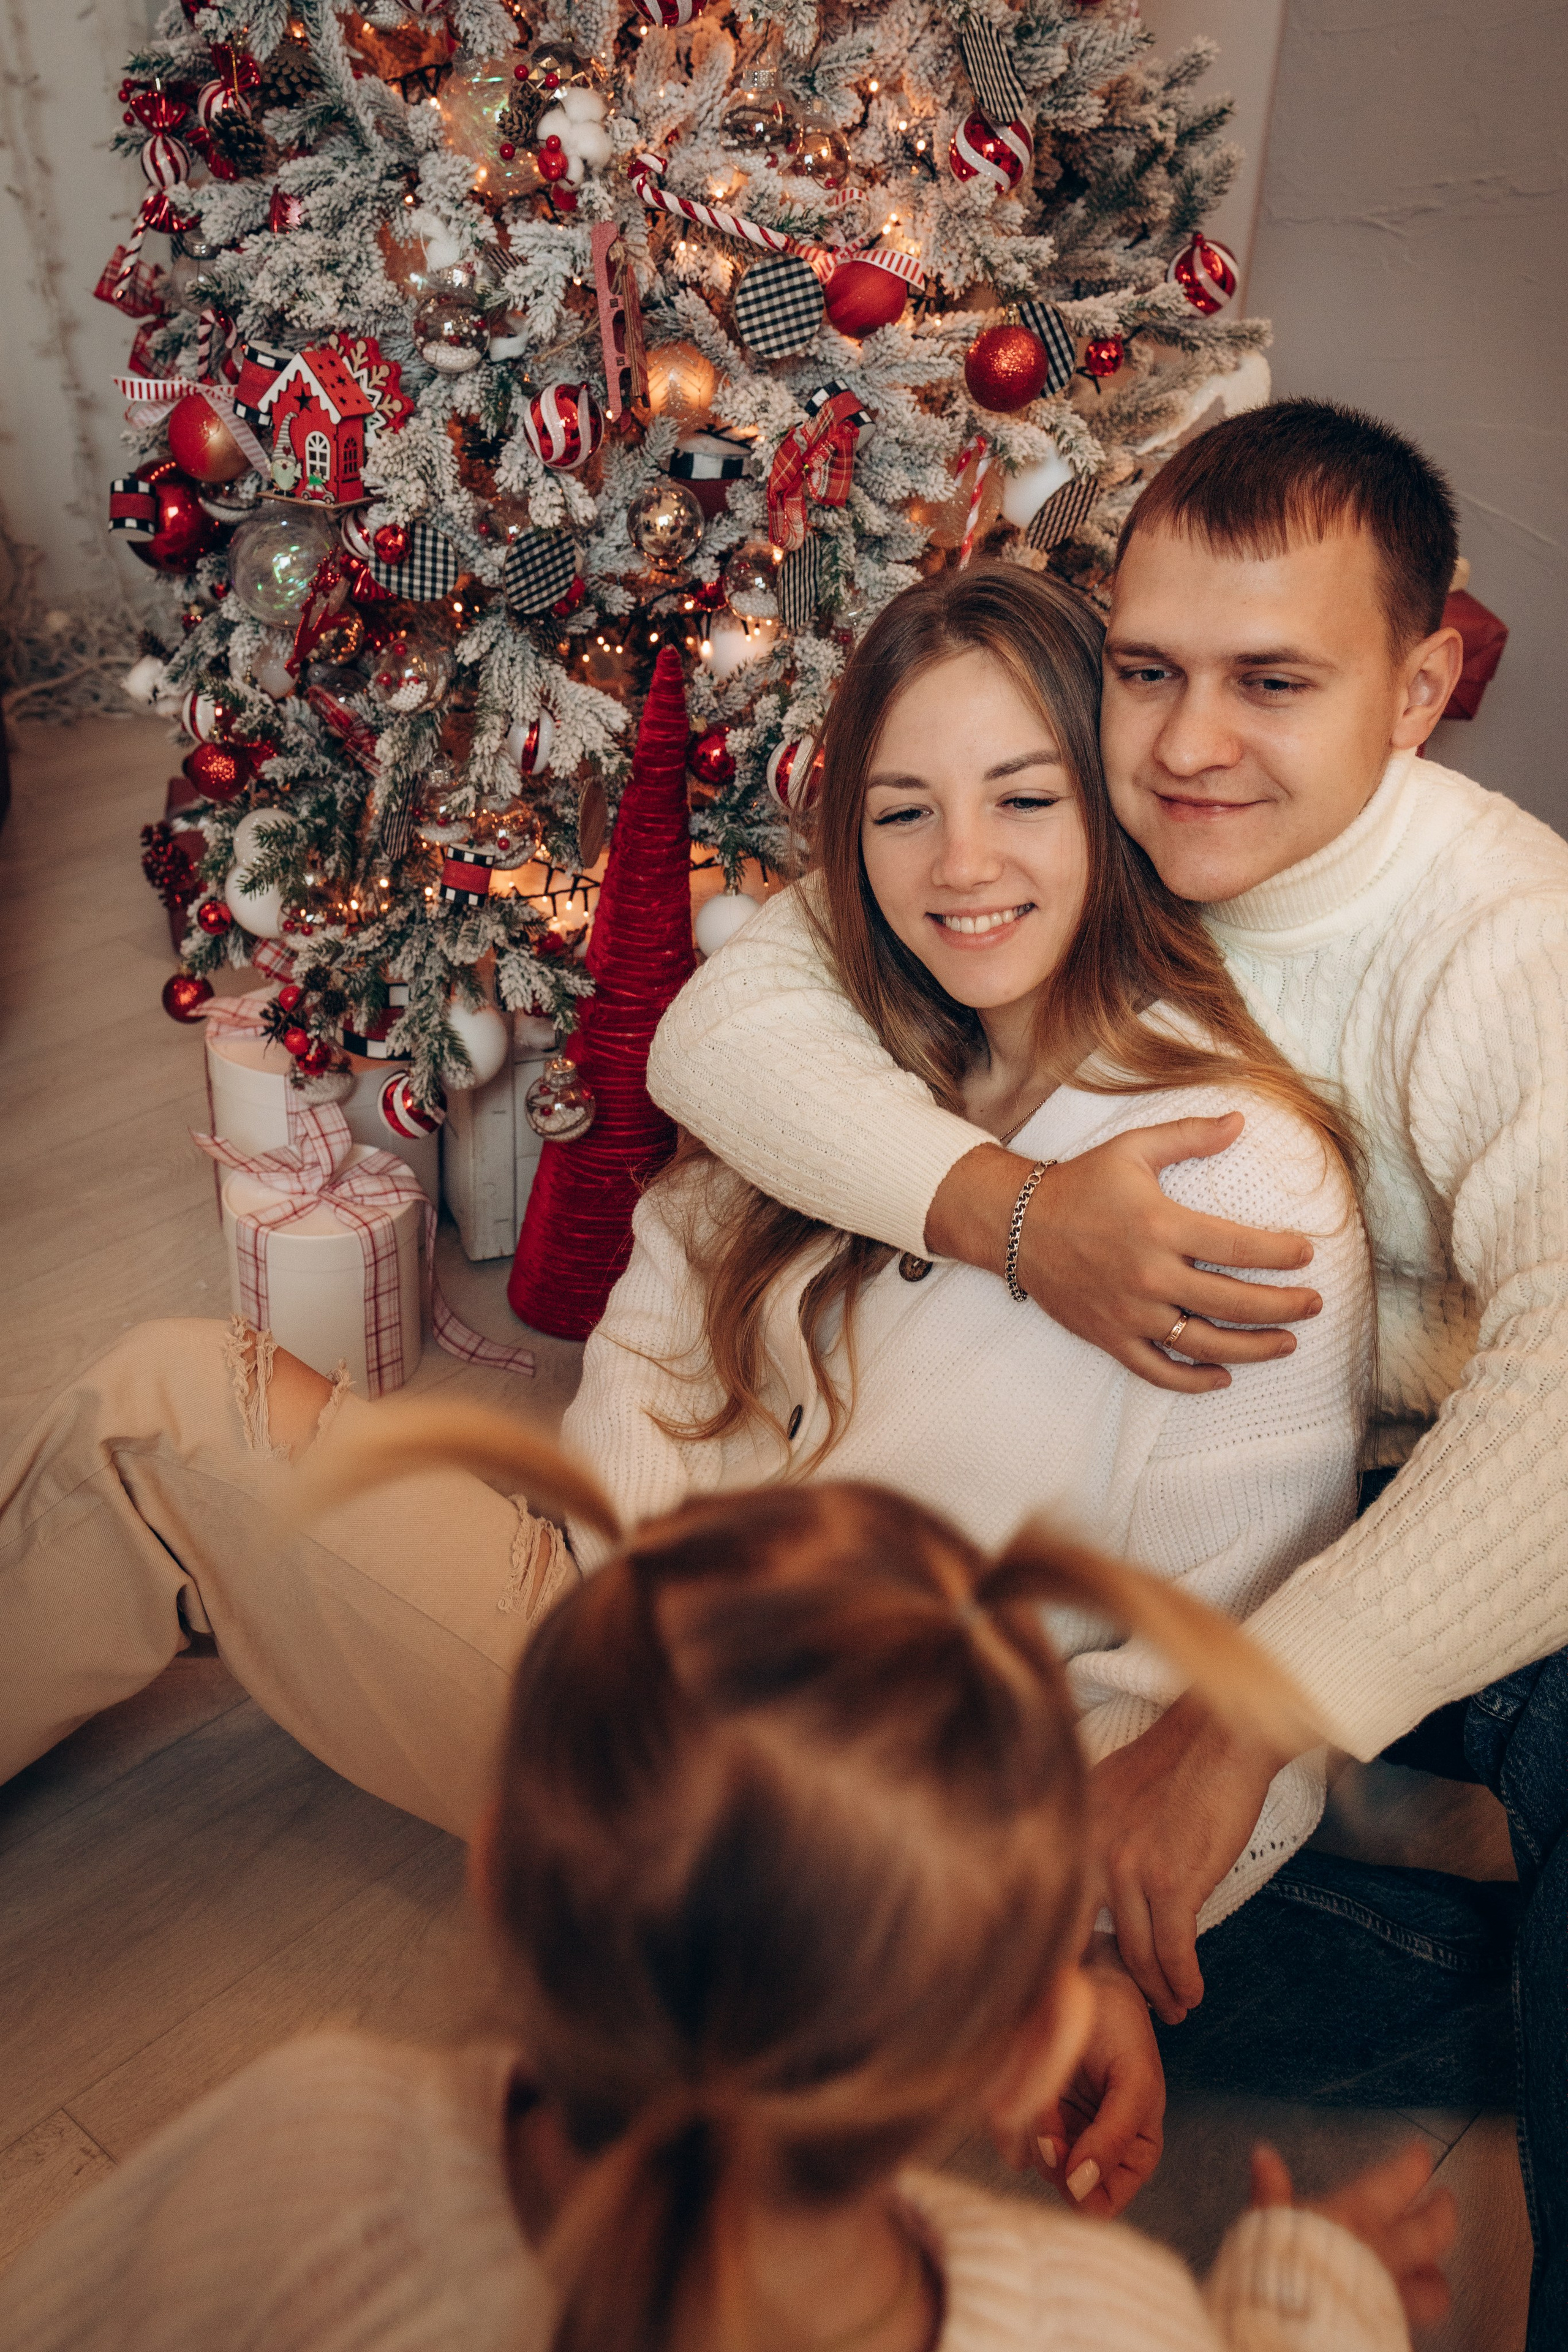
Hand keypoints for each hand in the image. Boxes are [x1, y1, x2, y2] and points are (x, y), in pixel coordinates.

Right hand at [923, 1121, 1320, 1396]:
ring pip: (1205, 1343)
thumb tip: (1240, 1121)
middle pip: (1234, 1302)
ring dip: (1254, 1347)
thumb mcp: (1133, 1149)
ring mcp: (1130, 1313)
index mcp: (1160, 1226)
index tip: (1307, 1254)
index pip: (1239, 1246)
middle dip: (1284, 1305)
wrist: (1016, 1225)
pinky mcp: (1110, 1337)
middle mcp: (1149, 1275)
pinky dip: (1194, 1380)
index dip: (1281, 1253)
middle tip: (1314, 1303)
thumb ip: (1189, 1137)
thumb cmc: (1080, 1183)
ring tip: (1288, 1343)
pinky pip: (1159, 1370)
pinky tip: (1223, 1376)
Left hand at [1026, 1942, 1164, 2217]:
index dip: (1080, 2188)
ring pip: (1029, 2160)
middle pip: (1059, 2186)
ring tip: (1044, 2084)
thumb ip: (1113, 2139)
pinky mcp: (1027, 2109)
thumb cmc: (1122, 2030)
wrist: (1087, 1981)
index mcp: (1131, 2154)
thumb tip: (1080, 2188)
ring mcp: (1058, 2131)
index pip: (1100, 2206)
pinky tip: (1030, 2078)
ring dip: (1030, 2125)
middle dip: (1050, 2149)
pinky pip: (1007, 2132)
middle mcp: (1091, 2151)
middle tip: (1049, 2107)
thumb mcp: (1135, 2083)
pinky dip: (1013, 2109)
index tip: (1067, 2149)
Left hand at [1090, 1694, 1287, 2022]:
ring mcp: (1130, 1866)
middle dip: (1117, 1982)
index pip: (1060, 1906)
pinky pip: (1174, 1950)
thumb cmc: (1179, 1759)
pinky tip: (1193, 1994)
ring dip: (1159, 1989)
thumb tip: (1094, 1883)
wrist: (1224, 1735)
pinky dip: (1184, 1980)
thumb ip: (1098, 1835)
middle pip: (1097, 1939)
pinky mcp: (1174, 1881)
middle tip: (1135, 2008)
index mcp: (1076, 1827)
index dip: (1072, 1954)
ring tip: (1174, 2008)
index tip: (1085, 1984)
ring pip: (1138, 1952)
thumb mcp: (1114, 1789)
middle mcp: (1092, 1849)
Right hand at [1251, 2140, 1455, 2331]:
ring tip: (1434, 2270)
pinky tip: (1403, 2310)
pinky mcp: (1392, 2330)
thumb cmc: (1284, 2275)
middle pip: (1430, 2232)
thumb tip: (1264, 2156)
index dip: (1412, 2167)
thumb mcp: (1267, 2226)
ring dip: (1435, 2276)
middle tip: (1445, 2200)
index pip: (1395, 2183)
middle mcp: (1384, 2256)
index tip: (1421, 2155)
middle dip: (1441, 2213)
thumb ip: (1270, 2193)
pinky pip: (1414, 2319)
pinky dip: (1412, 2310)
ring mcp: (1394, 2298)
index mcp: (1354, 2219)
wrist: (1298, 2331)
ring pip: (1433, 2288)